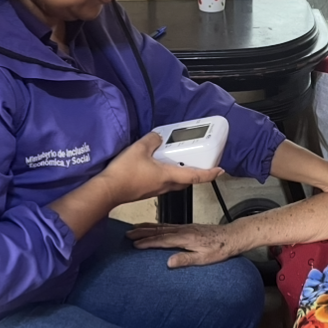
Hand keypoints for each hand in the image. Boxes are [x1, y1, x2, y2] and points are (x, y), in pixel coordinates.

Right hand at [106, 132, 222, 206]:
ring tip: (178, 160)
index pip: (195, 176)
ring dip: (180, 173)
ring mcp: (155, 190)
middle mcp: (165, 186)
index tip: (220, 171)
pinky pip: (162, 182)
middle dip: (195, 173)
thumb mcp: (139, 148)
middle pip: (186, 181)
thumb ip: (152, 140)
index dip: (209, 173)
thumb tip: (158, 137)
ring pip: (174, 182)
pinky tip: (157, 165)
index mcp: (168, 176)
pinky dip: (166, 174)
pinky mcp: (146, 191)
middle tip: (199, 163)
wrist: (108, 190)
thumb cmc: (125, 173)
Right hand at [127, 222, 234, 267]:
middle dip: (142, 232)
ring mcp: (185, 227)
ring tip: (134, 228)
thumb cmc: (220, 249)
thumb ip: (187, 259)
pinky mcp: (188, 227)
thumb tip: (168, 263)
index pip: (162, 240)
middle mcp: (183, 230)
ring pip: (162, 226)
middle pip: (158, 230)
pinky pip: (168, 225)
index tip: (134, 245)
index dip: (147, 242)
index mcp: (186, 238)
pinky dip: (157, 225)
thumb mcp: (205, 259)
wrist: (232, 236)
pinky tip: (153, 227)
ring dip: (147, 227)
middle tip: (127, 234)